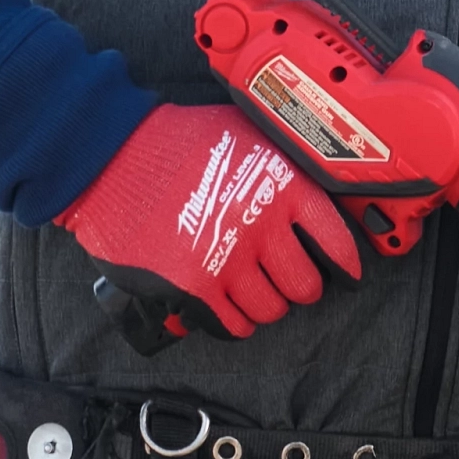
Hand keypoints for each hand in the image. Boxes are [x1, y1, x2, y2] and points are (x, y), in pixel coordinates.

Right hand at [59, 104, 366, 339]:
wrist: (112, 158)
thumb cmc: (177, 140)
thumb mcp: (245, 133)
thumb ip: (282, 162)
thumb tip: (313, 184)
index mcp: (283, 186)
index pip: (335, 241)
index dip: (345, 264)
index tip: (346, 275)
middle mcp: (261, 226)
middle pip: (305, 286)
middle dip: (300, 287)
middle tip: (289, 281)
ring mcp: (227, 259)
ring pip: (271, 310)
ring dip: (266, 306)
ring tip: (255, 291)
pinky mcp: (193, 287)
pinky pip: (232, 324)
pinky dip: (235, 322)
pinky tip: (229, 309)